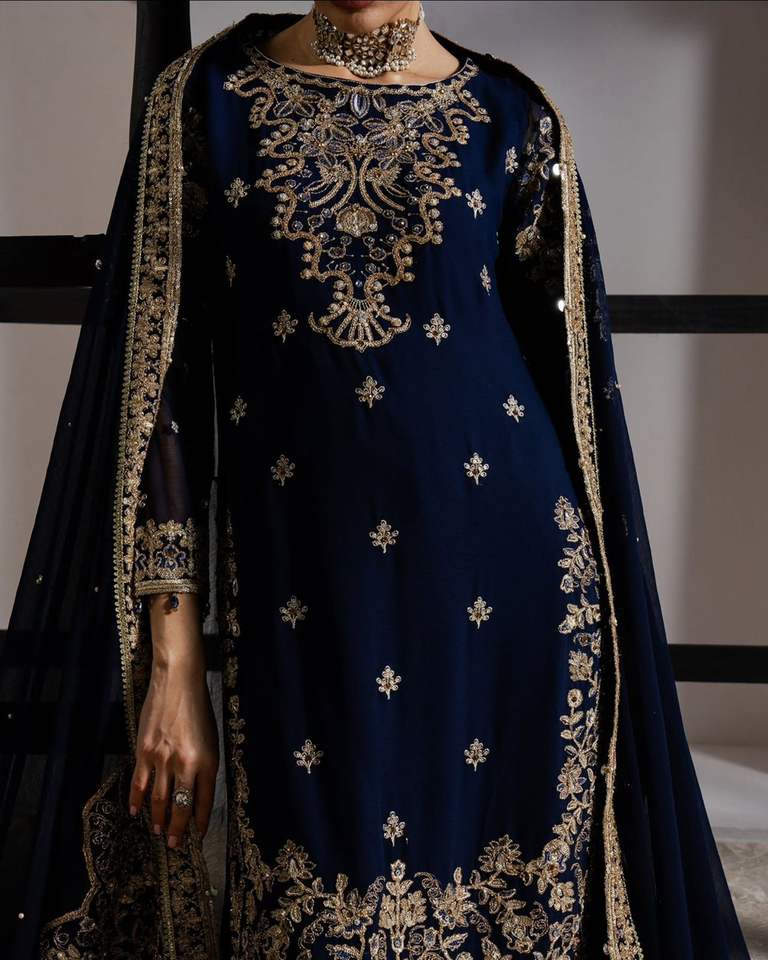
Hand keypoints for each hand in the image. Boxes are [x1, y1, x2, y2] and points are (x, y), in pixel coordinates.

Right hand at [128, 599, 218, 846]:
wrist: (178, 681)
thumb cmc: (199, 708)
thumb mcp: (212, 738)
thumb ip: (205, 764)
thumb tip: (196, 789)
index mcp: (207, 761)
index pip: (204, 800)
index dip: (200, 820)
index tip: (197, 835)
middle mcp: (185, 764)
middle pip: (181, 806)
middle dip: (179, 829)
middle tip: (176, 844)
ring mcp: (162, 759)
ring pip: (159, 800)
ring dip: (159, 819)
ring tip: (159, 832)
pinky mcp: (143, 751)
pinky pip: (139, 783)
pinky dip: (136, 800)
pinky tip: (135, 811)